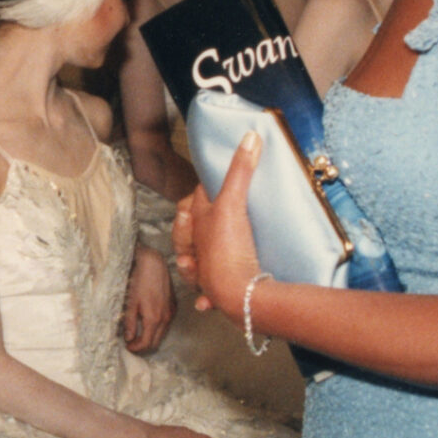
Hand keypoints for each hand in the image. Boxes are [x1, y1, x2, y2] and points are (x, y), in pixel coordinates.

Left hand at [121, 245, 175, 353]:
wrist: (153, 263)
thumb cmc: (139, 280)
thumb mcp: (130, 302)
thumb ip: (129, 322)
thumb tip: (128, 338)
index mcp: (154, 318)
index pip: (146, 343)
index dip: (136, 348)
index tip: (127, 347)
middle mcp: (165, 318)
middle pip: (156, 342)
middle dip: (143, 346)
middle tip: (131, 343)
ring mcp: (171, 312)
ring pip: (162, 334)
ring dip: (151, 337)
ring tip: (137, 334)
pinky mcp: (173, 306)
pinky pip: (166, 324)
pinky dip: (157, 328)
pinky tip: (147, 323)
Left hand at [177, 131, 263, 319]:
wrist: (238, 293)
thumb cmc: (228, 248)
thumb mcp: (233, 204)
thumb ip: (241, 171)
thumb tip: (251, 136)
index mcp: (196, 227)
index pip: (195, 203)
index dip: (202, 192)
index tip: (214, 184)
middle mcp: (196, 251)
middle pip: (186, 235)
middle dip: (186, 228)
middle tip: (192, 217)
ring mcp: (205, 274)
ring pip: (192, 267)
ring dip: (192, 263)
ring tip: (192, 259)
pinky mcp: (218, 295)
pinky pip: (207, 296)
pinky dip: (206, 298)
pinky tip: (204, 301)